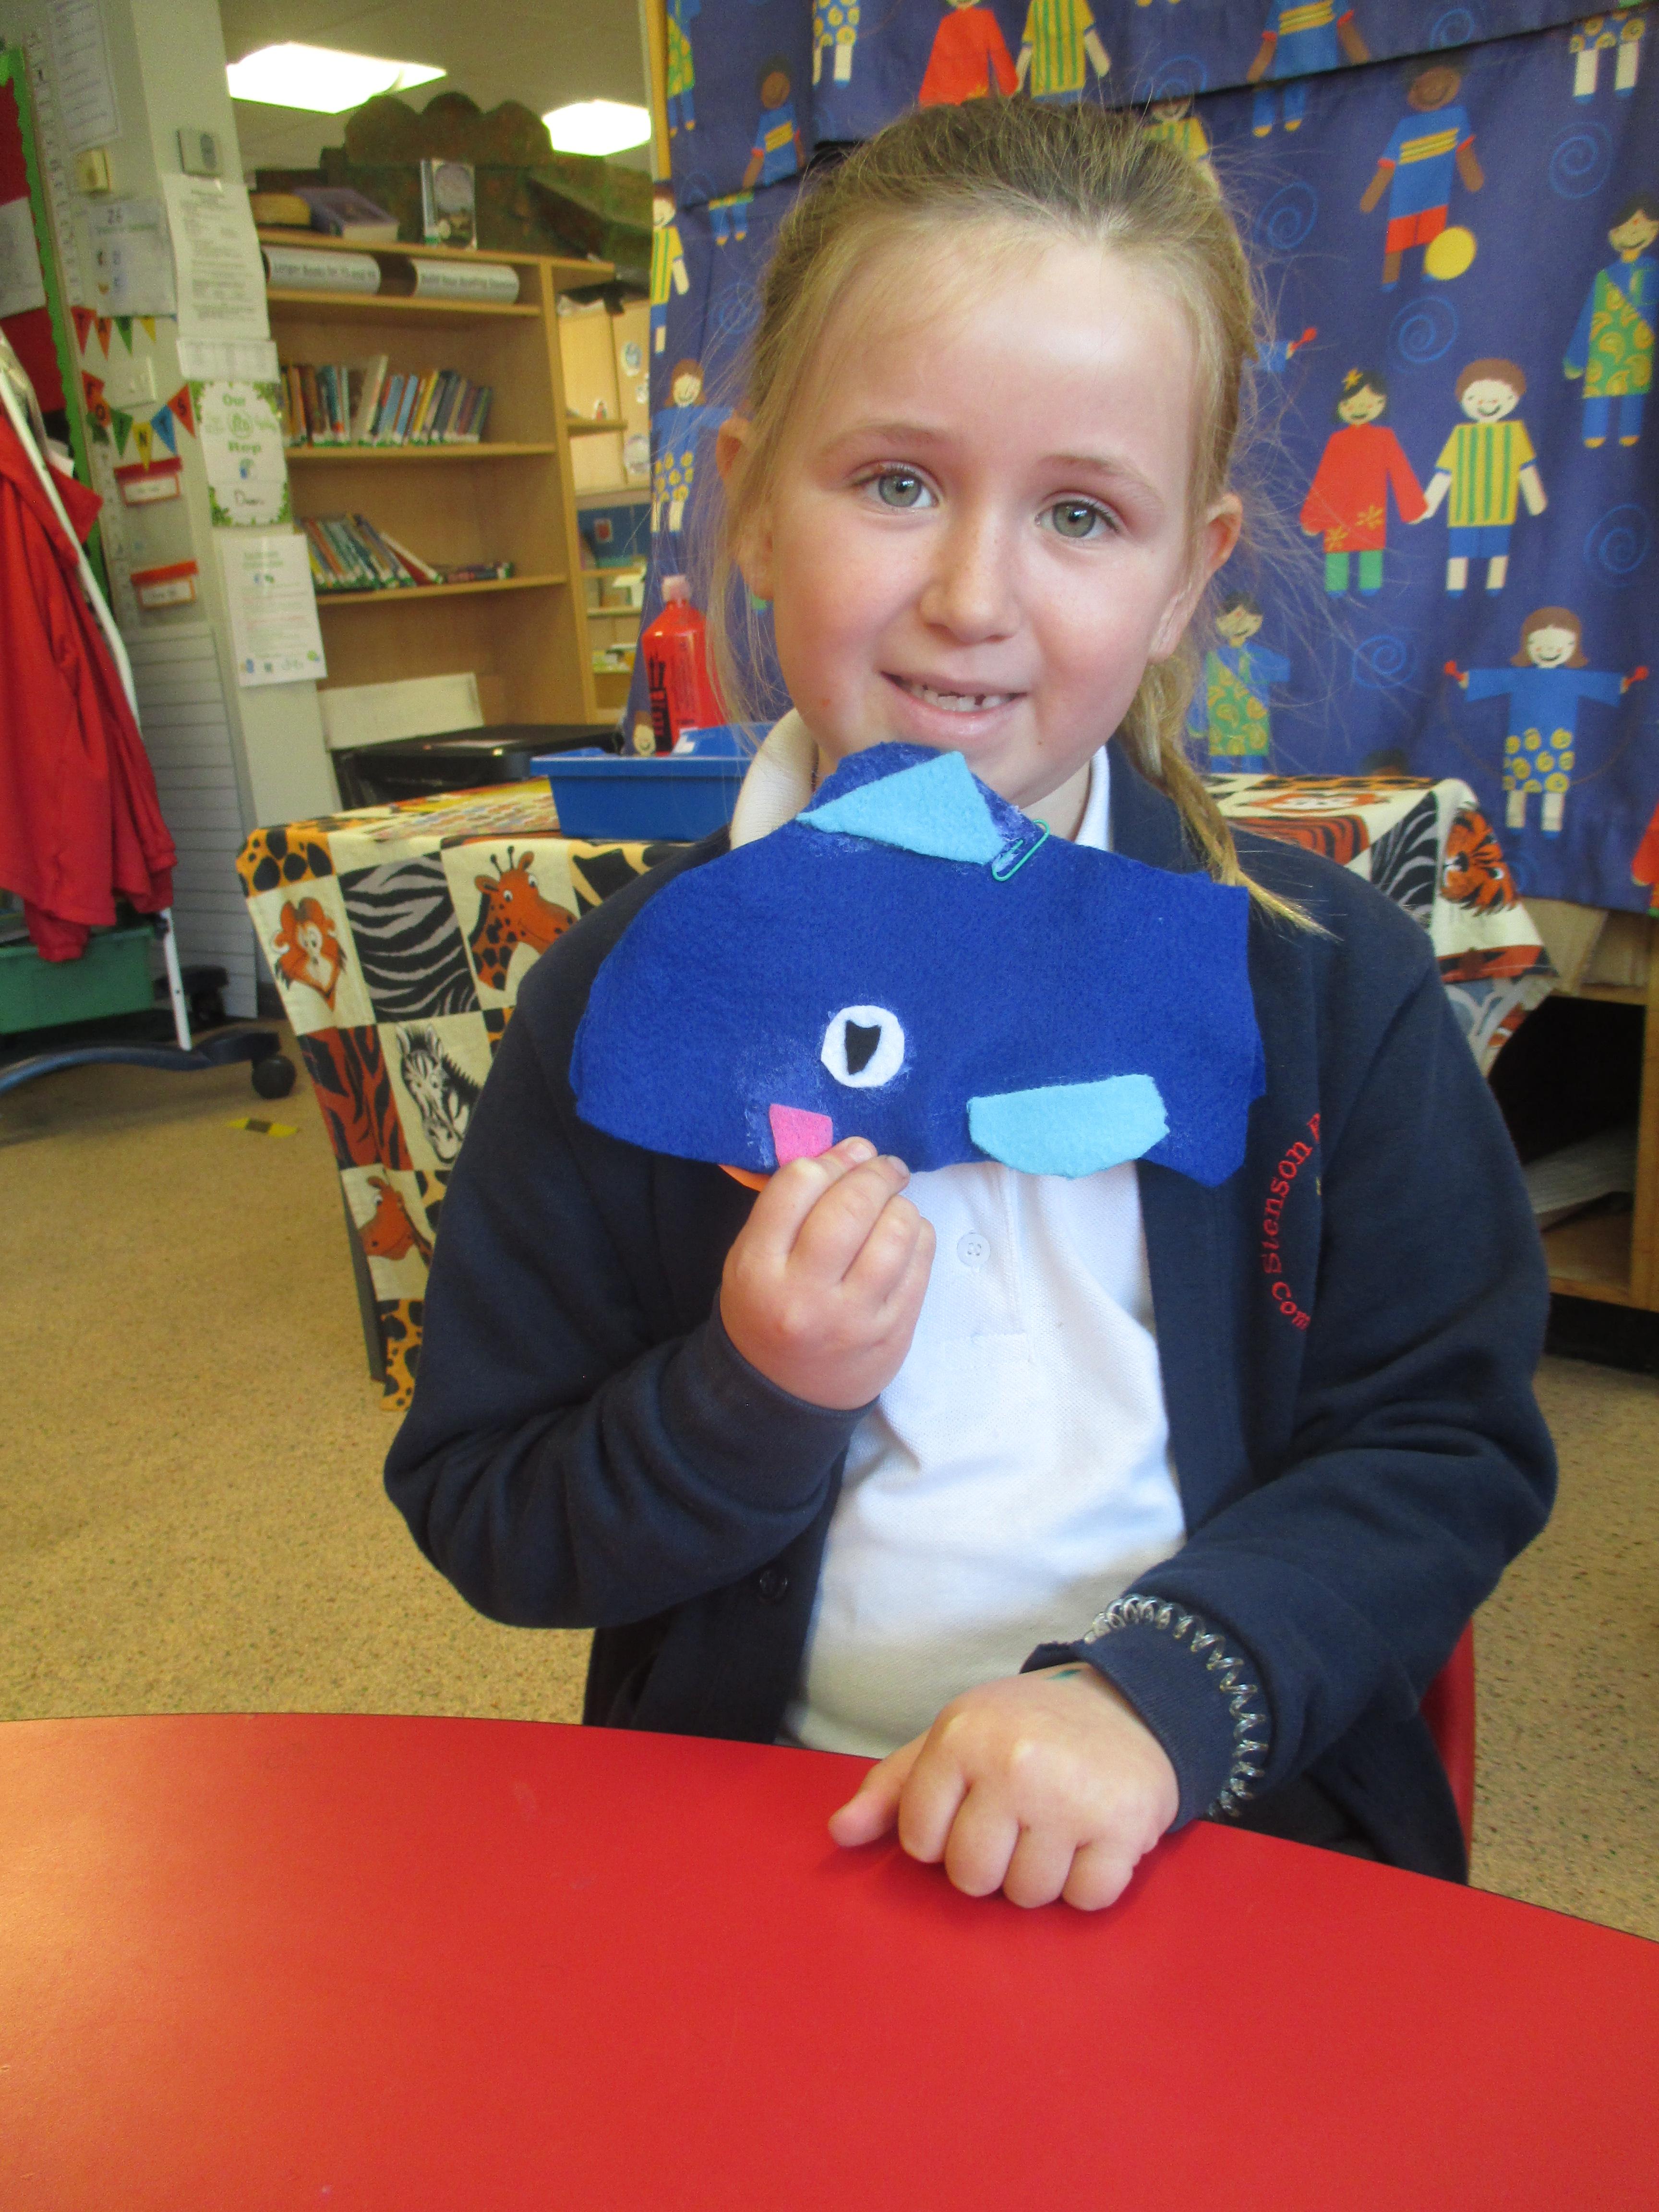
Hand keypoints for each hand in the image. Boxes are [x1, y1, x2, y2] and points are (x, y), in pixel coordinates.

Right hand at [720, 1137, 933, 1409]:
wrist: (784, 1395)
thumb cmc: (768, 1309)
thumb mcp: (752, 1256)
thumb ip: (789, 1203)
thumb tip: (854, 1148)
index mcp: (758, 1268)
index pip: (797, 1185)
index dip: (829, 1160)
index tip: (845, 1157)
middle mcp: (806, 1294)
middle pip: (852, 1205)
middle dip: (874, 1172)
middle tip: (883, 1167)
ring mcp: (855, 1318)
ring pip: (896, 1231)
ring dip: (900, 1205)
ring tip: (892, 1206)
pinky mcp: (894, 1333)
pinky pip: (921, 1261)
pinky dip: (919, 1235)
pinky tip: (904, 1238)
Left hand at [829, 1665, 1179, 1910]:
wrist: (1126, 1705)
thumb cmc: (1025, 1729)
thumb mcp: (953, 1739)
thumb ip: (894, 1788)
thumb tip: (840, 1834)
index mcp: (962, 1738)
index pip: (921, 1841)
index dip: (942, 1838)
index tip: (971, 1809)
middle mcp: (1014, 1764)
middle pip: (972, 1877)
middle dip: (990, 1865)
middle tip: (1016, 1824)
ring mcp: (1070, 1796)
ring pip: (1027, 1895)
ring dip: (1039, 1876)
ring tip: (1055, 1828)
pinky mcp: (1124, 1825)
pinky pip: (1085, 1898)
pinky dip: (1086, 1883)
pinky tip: (1090, 1840)